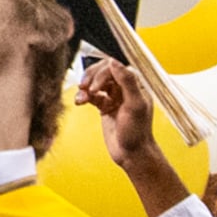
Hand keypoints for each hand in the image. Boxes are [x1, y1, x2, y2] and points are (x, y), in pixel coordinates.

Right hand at [74, 62, 196, 216]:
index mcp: (135, 84)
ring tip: (81, 98)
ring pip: (95, 82)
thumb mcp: (135, 105)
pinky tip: (79, 101)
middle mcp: (125, 87)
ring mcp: (114, 96)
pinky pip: (91, 95)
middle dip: (91, 78)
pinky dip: (84, 96)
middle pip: (103, 71)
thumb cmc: (137, 132)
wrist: (131, 154)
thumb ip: (127, 81)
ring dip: (86, 87)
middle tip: (84, 87)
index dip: (102, 74)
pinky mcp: (105, 106)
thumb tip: (114, 61)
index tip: (95, 87)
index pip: (115, 67)